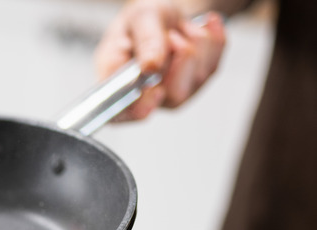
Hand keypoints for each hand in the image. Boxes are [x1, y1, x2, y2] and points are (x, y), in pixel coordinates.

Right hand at [94, 0, 225, 120]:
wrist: (162, 16)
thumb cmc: (142, 20)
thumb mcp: (140, 17)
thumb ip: (145, 40)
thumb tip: (150, 66)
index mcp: (116, 81)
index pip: (122, 112)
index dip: (140, 108)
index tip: (156, 91)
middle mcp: (144, 95)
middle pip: (172, 95)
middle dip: (181, 56)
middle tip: (171, 35)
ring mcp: (171, 95)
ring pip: (198, 77)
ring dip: (196, 43)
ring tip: (178, 31)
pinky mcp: (194, 86)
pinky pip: (213, 65)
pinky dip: (212, 40)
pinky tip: (199, 28)